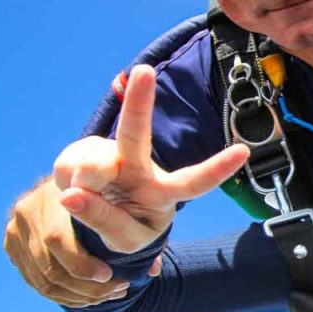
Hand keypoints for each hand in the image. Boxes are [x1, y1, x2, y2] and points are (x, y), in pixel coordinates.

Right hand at [4, 180, 158, 307]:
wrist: (96, 174)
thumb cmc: (126, 189)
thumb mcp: (138, 202)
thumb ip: (140, 233)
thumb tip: (151, 271)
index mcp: (56, 188)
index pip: (57, 239)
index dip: (83, 265)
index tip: (109, 275)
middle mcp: (31, 203)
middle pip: (48, 265)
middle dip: (85, 286)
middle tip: (117, 289)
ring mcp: (18, 222)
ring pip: (42, 277)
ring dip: (77, 295)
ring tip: (108, 293)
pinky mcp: (12, 238)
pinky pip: (34, 278)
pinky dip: (63, 293)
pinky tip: (88, 294)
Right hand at [52, 64, 249, 252]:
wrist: (95, 216)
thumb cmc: (124, 226)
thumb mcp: (124, 238)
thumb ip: (104, 220)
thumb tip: (72, 195)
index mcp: (164, 191)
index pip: (194, 182)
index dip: (217, 169)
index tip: (244, 152)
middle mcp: (140, 166)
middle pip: (137, 135)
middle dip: (138, 102)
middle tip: (144, 72)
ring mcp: (109, 155)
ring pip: (94, 162)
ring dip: (88, 183)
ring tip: (85, 200)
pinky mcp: (80, 153)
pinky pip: (69, 168)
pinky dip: (68, 184)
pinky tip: (74, 189)